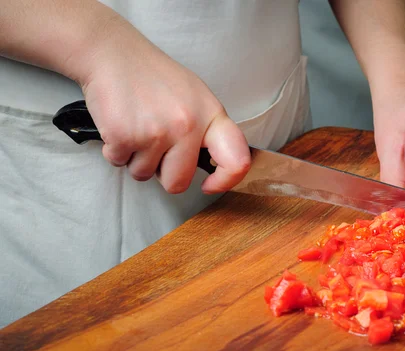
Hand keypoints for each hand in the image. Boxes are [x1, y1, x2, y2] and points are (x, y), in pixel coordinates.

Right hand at [80, 32, 249, 194]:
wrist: (112, 53)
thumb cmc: (153, 76)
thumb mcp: (195, 96)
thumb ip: (206, 129)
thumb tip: (214, 164)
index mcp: (210, 115)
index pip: (236, 160)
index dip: (226, 181)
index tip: (210, 185)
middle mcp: (188, 125)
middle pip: (178, 182)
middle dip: (163, 173)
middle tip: (155, 145)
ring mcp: (157, 132)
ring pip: (144, 174)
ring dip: (136, 158)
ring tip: (137, 126)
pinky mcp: (125, 137)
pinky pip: (119, 163)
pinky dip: (115, 150)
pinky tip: (120, 124)